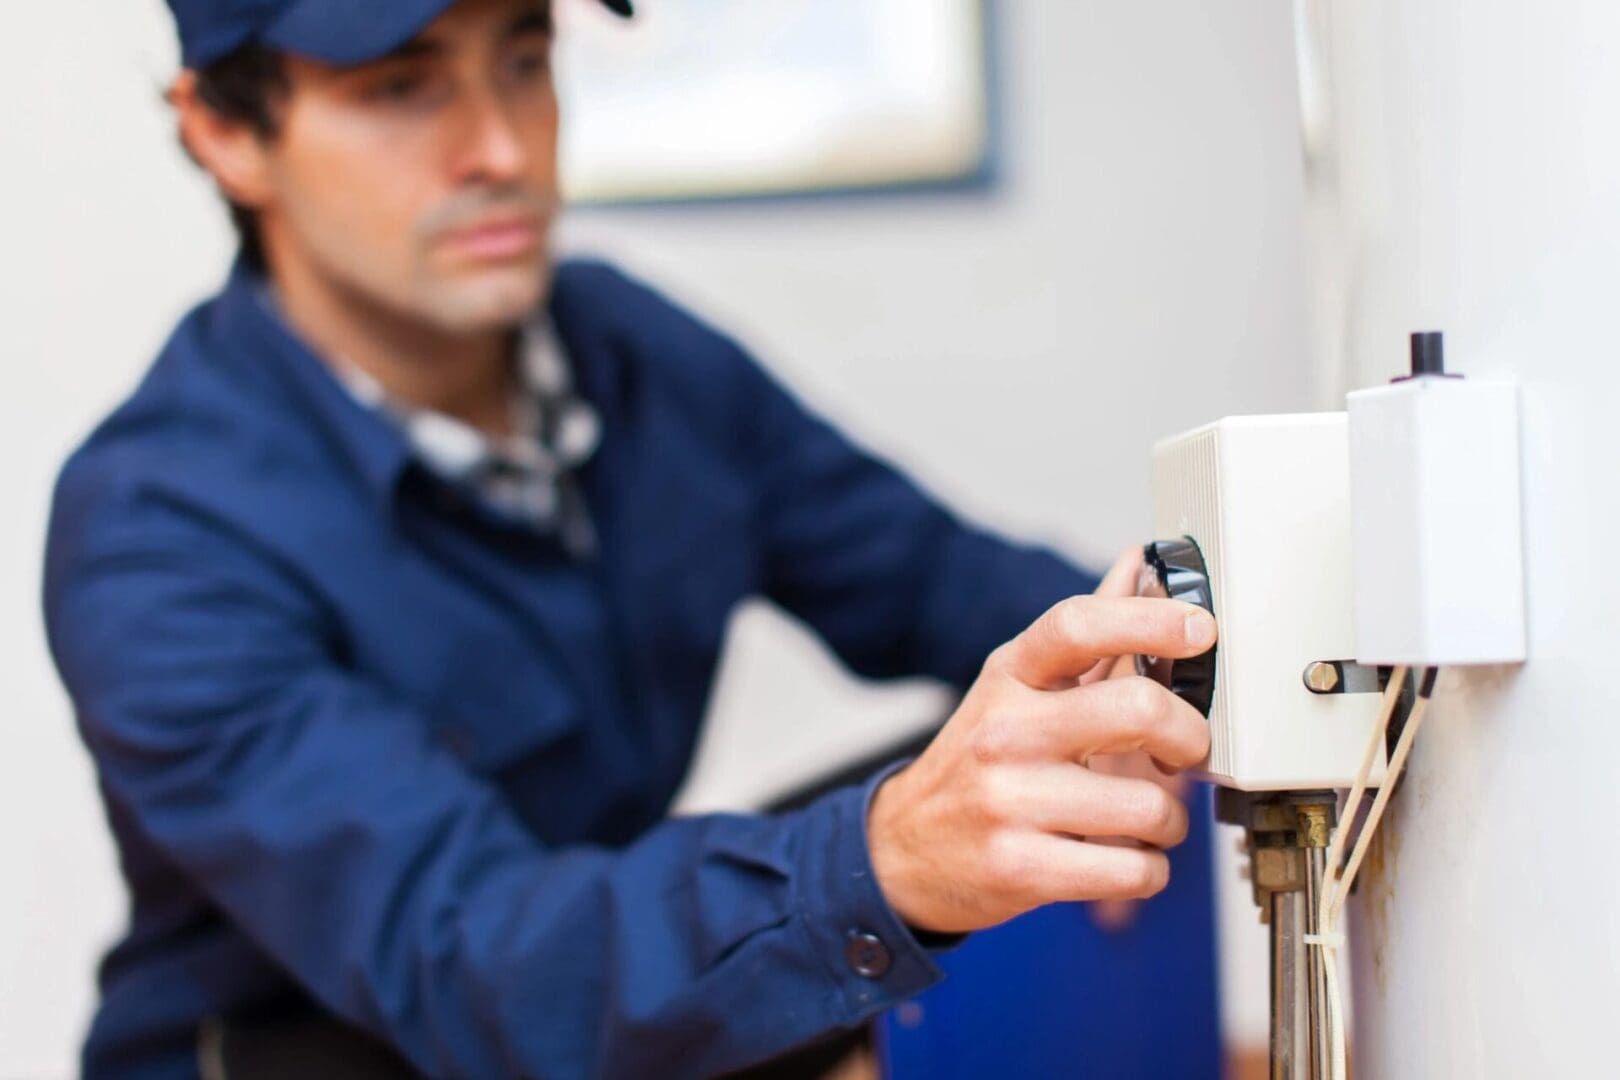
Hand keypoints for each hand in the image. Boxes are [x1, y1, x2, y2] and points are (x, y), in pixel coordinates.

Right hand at [867, 549, 1214, 933]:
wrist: (905, 848)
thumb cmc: (981, 760)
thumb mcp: (1019, 686)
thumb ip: (1087, 631)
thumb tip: (1141, 561)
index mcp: (1011, 675)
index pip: (1077, 624)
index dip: (1150, 620)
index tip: (1200, 629)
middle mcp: (1006, 731)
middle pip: (1137, 709)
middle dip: (1190, 736)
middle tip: (1187, 749)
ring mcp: (1009, 801)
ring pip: (1150, 806)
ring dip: (1169, 820)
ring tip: (1146, 818)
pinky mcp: (1020, 868)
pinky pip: (1134, 870)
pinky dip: (1149, 869)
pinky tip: (1125, 858)